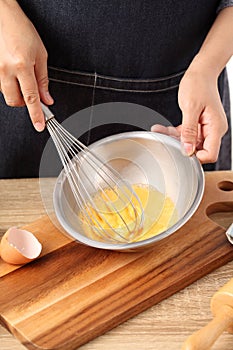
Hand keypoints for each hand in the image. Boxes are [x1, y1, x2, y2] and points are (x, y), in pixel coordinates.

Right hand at [0, 1, 52, 130]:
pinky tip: (11, 72)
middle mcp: (5, 70)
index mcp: (22, 65)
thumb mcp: (40, 54)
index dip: (36, 114)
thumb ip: (43, 80)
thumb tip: (47, 99)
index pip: (31, 98)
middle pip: (14, 101)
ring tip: (20, 75)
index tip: (40, 125)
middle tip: (30, 91)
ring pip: (6, 94)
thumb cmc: (21, 30)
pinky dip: (7, 84)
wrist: (2, 16)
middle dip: (24, 102)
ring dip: (15, 91)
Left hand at [151, 57, 227, 163]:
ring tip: (160, 131)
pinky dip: (174, 133)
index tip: (181, 151)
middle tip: (166, 140)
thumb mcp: (190, 108)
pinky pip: (185, 135)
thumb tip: (188, 149)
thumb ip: (189, 130)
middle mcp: (213, 130)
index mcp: (216, 127)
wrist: (200, 72)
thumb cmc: (198, 84)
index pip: (210, 154)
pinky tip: (163, 128)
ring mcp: (205, 128)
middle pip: (198, 150)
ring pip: (189, 143)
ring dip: (174, 139)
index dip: (196, 157)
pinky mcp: (197, 126)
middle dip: (181, 146)